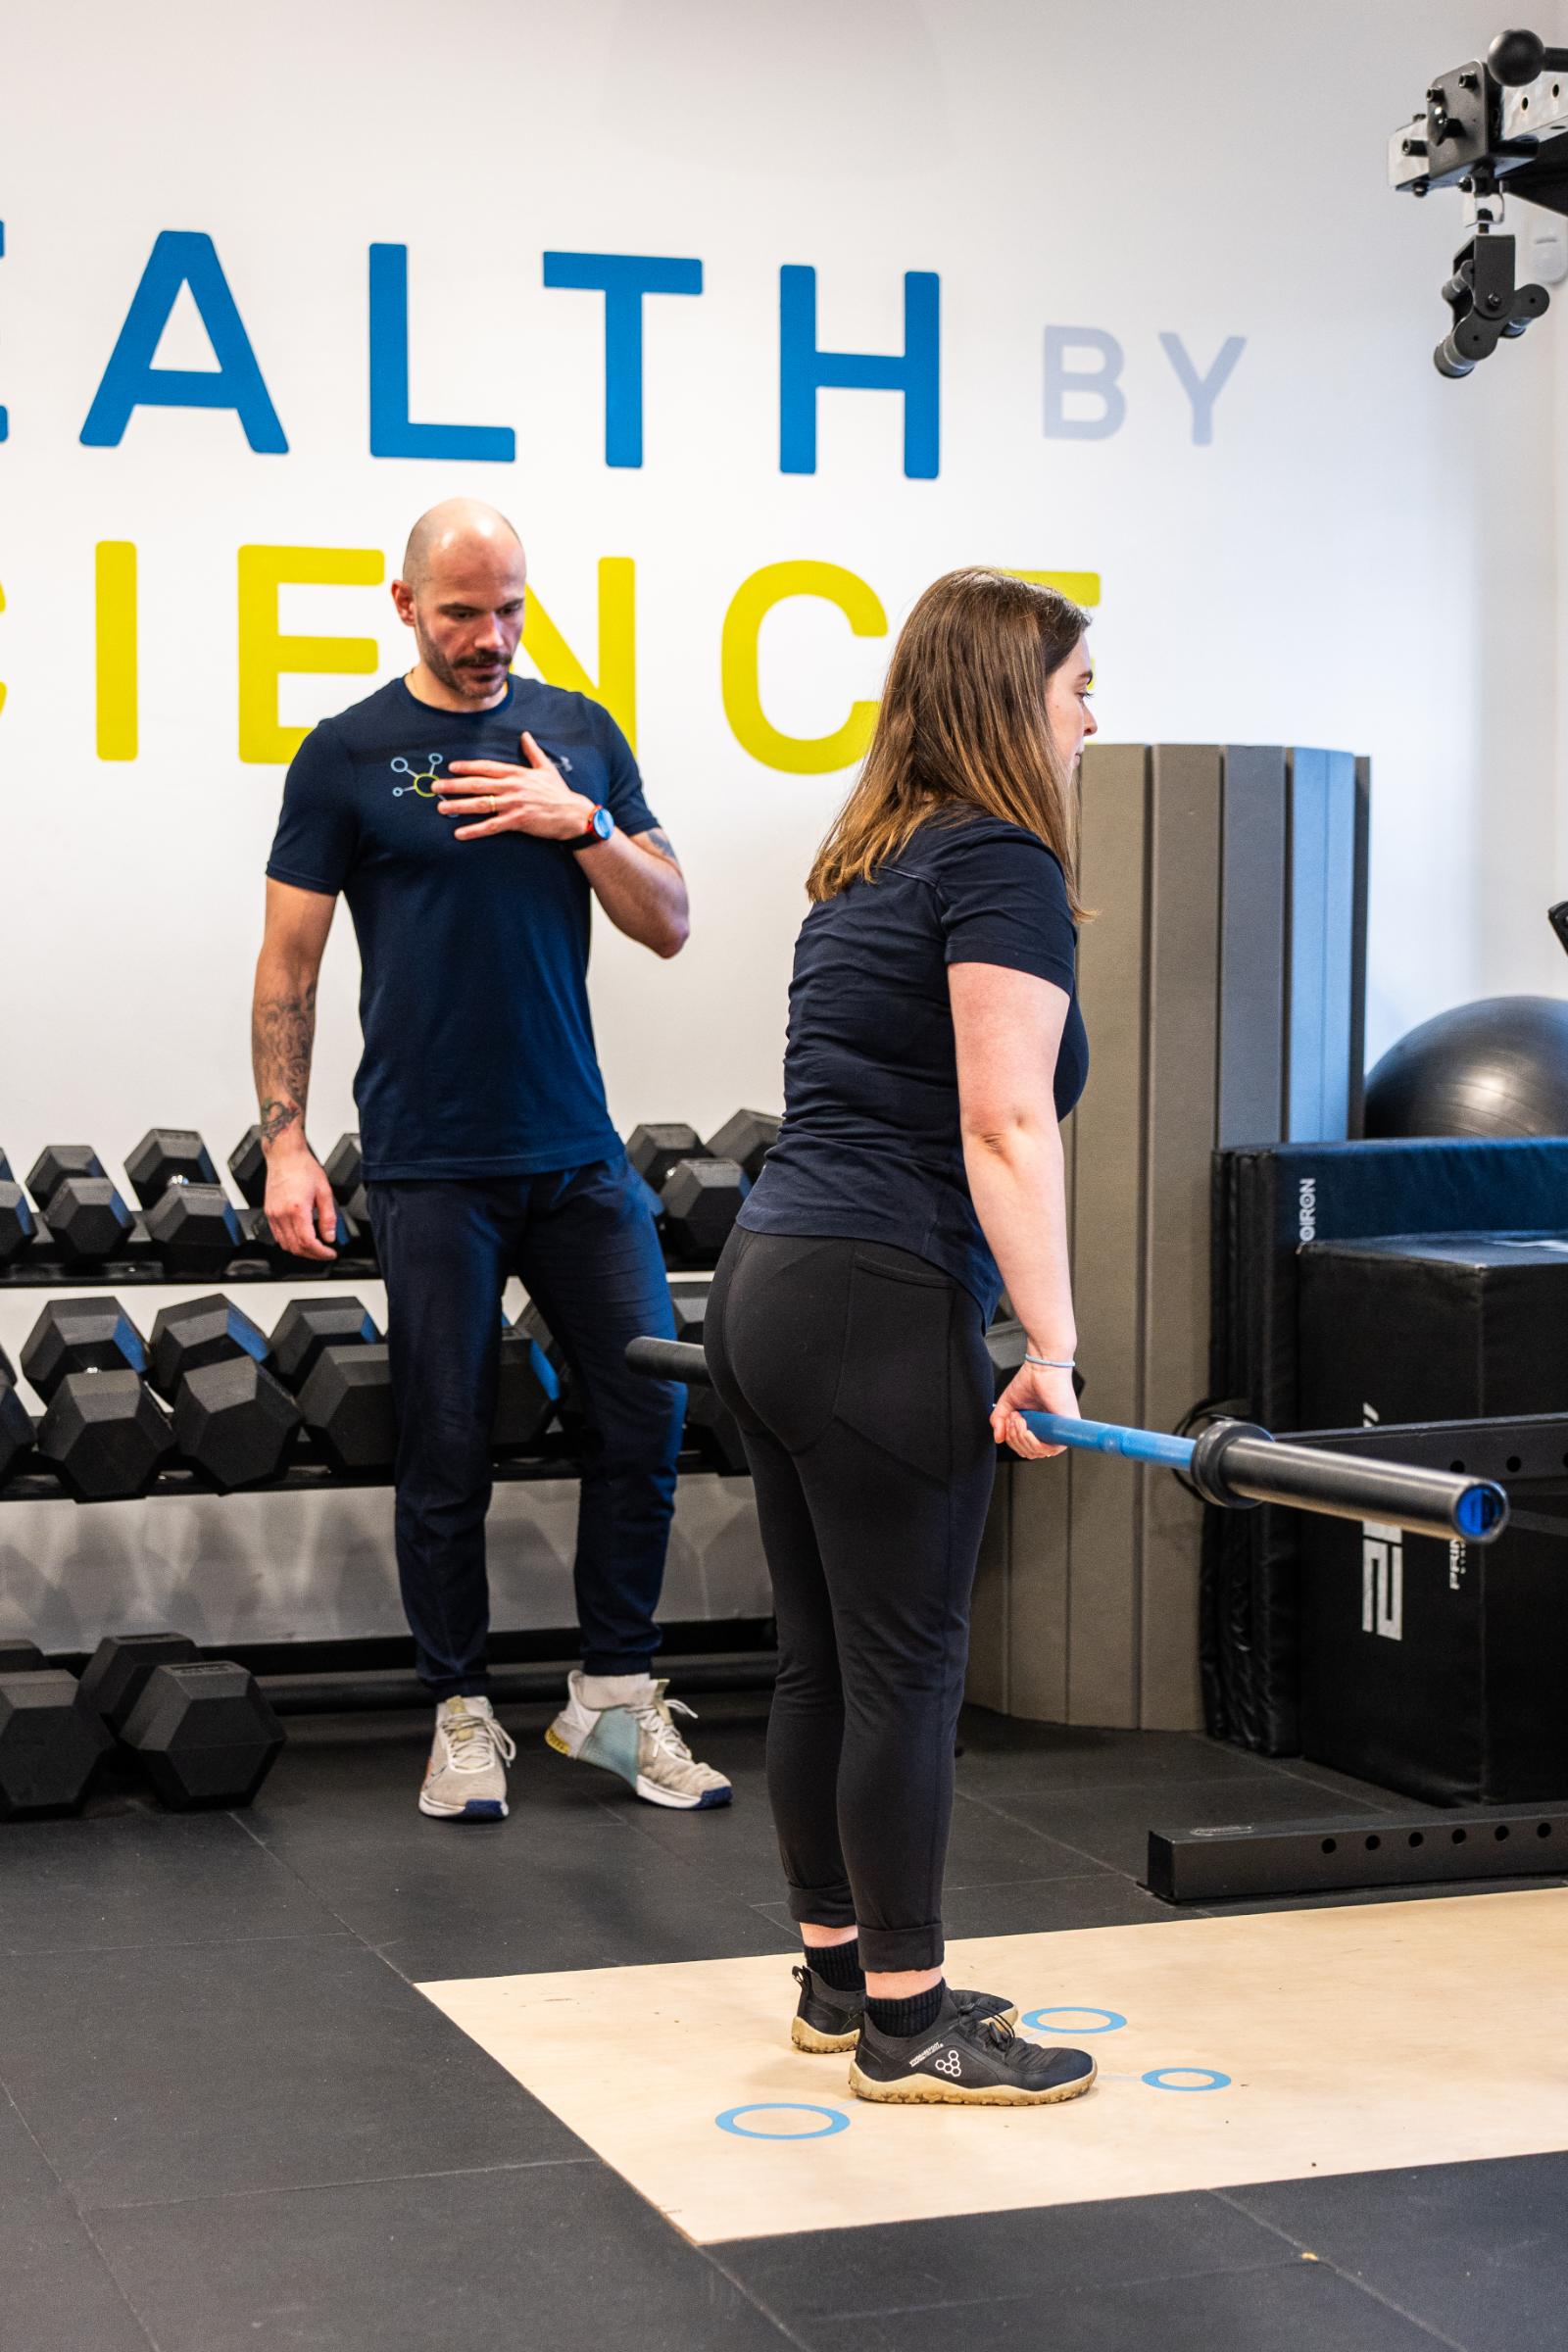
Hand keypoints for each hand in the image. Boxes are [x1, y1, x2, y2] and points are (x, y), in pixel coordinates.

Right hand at [263, 1147, 337, 1261]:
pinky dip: (289, 1242)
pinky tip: (300, 1238)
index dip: (320, 1253)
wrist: (285, 1156)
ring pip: (285, 1244)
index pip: (308, 1242)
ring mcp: (273, 1214)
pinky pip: (277, 1235)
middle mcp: (281, 1214)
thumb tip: (330, 1236)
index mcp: (297, 1209)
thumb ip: (328, 1217)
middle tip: (324, 1252)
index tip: (330, 1253)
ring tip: (314, 1247)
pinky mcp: (269, 1212)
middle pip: (295, 1247)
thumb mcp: (324, 1192)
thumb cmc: (303, 1168)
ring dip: (300, 1250)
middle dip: (312, 1255)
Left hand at [440, 731, 597, 841]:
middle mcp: (512, 787)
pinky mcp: (517, 821)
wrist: (573, 814)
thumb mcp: (546, 768)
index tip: (451, 767)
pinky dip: (474, 830)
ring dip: (458, 806)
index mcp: (516, 773)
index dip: (467, 766)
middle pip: (477, 784)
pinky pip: (491, 826)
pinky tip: (459, 833)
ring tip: (441, 808)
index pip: (486, 767)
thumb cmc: (559, 792)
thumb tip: (525, 735)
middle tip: (435, 787)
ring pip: (480, 804)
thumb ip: (532, 751)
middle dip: (454, 785)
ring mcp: (513, 804)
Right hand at [990, 1360, 1079, 1459]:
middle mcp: (1050, 1430)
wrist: (1042, 1367)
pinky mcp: (1067, 1427)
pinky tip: (1026, 1427)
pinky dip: (1034, 1442)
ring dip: (1021, 1438)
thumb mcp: (1007, 1404)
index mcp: (1039, 1427)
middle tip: (1013, 1419)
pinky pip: (1051, 1448)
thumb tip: (998, 1438)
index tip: (1009, 1423)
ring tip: (1018, 1419)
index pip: (1027, 1449)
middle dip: (1014, 1438)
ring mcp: (1060, 1430)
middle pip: (1030, 1453)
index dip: (1014, 1441)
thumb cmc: (1030, 1380)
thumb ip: (999, 1421)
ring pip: (1039, 1452)